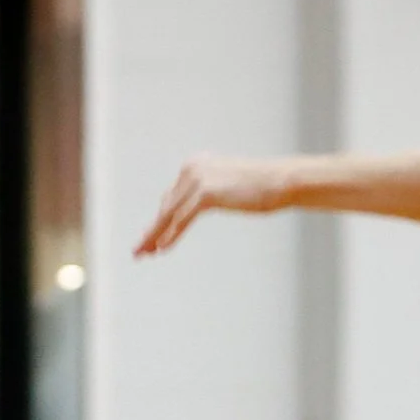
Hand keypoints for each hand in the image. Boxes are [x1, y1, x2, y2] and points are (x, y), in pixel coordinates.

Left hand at [135, 155, 290, 257]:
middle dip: (152, 230)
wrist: (281, 181)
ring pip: (169, 214)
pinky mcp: (205, 193)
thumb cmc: (263, 187)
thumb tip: (196, 208)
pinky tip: (161, 250)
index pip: (171, 197)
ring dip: (154, 236)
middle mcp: (191, 169)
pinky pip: (181, 220)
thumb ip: (211, 194)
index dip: (159, 221)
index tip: (149, 239)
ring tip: (143, 254)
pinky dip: (170, 236)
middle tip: (138, 251)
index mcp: (196, 164)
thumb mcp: (230, 189)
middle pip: (166, 206)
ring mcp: (197, 179)